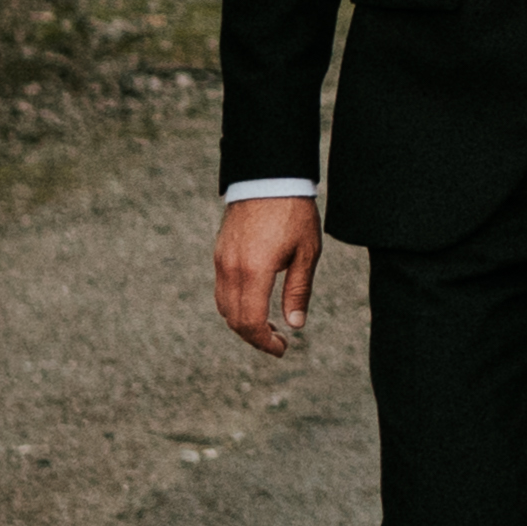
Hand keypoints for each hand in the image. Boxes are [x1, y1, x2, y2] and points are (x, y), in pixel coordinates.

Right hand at [215, 194, 322, 356]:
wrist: (270, 176)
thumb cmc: (294, 213)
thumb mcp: (306, 253)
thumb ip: (298, 291)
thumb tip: (295, 325)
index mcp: (254, 271)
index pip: (250, 322)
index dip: (264, 342)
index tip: (282, 348)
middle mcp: (231, 268)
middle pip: (233, 319)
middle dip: (253, 337)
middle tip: (277, 342)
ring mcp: (222, 259)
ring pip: (224, 305)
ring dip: (243, 321)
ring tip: (269, 324)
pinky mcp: (220, 251)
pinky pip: (222, 288)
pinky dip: (235, 304)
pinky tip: (256, 301)